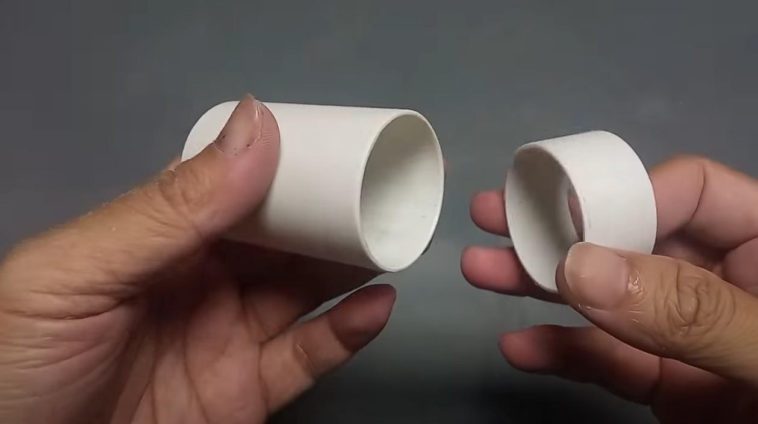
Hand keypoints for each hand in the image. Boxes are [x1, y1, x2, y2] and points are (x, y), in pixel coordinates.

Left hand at [0, 95, 395, 423]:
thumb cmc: (21, 362)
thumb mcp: (80, 273)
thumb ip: (171, 207)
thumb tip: (257, 126)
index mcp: (157, 241)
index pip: (232, 191)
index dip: (283, 167)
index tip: (336, 144)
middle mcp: (200, 283)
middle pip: (279, 241)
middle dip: (329, 213)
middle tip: (380, 191)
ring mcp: (227, 340)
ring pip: (304, 292)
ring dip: (349, 263)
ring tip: (392, 235)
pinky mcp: (247, 395)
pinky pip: (308, 358)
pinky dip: (348, 333)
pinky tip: (378, 305)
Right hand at [463, 155, 757, 422]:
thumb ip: (691, 311)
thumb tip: (585, 268)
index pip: (690, 192)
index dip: (625, 195)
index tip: (561, 214)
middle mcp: (723, 281)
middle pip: (632, 240)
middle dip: (560, 230)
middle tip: (494, 214)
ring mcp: (690, 336)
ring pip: (608, 301)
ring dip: (542, 288)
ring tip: (482, 270)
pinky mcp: (670, 387)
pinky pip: (609, 363)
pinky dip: (563, 356)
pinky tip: (520, 349)